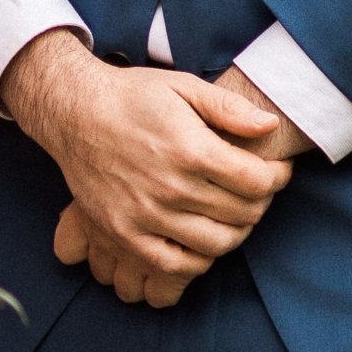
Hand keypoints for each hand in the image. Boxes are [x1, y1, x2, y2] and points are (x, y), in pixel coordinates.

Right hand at [4, 36, 293, 308]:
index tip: (278, 170)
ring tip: (233, 213)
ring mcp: (146, 215)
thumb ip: (229, 107)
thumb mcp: (183, 86)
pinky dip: (199, 259)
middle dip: (261, 202)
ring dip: (236, 231)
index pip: (256, 181)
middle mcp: (171, 186)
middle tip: (256, 190)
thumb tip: (269, 125)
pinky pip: (177, 266)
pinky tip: (202, 238)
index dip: (278, 177)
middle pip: (242, 214)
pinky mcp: (125, 234)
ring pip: (216, 244)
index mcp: (190, 148)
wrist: (74, 112)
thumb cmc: (132, 95)